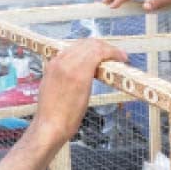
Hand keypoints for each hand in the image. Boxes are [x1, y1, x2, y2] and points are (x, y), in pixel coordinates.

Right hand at [0, 38, 126, 169]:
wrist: (50, 127)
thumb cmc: (53, 115)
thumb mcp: (54, 89)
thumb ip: (65, 78)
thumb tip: (78, 77)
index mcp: (53, 64)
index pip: (76, 46)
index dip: (93, 46)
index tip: (103, 53)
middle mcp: (61, 61)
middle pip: (86, 42)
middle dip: (103, 46)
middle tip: (115, 54)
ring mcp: (70, 66)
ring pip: (94, 45)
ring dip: (110, 49)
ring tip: (120, 56)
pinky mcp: (81, 74)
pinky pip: (99, 54)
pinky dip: (113, 53)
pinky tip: (121, 59)